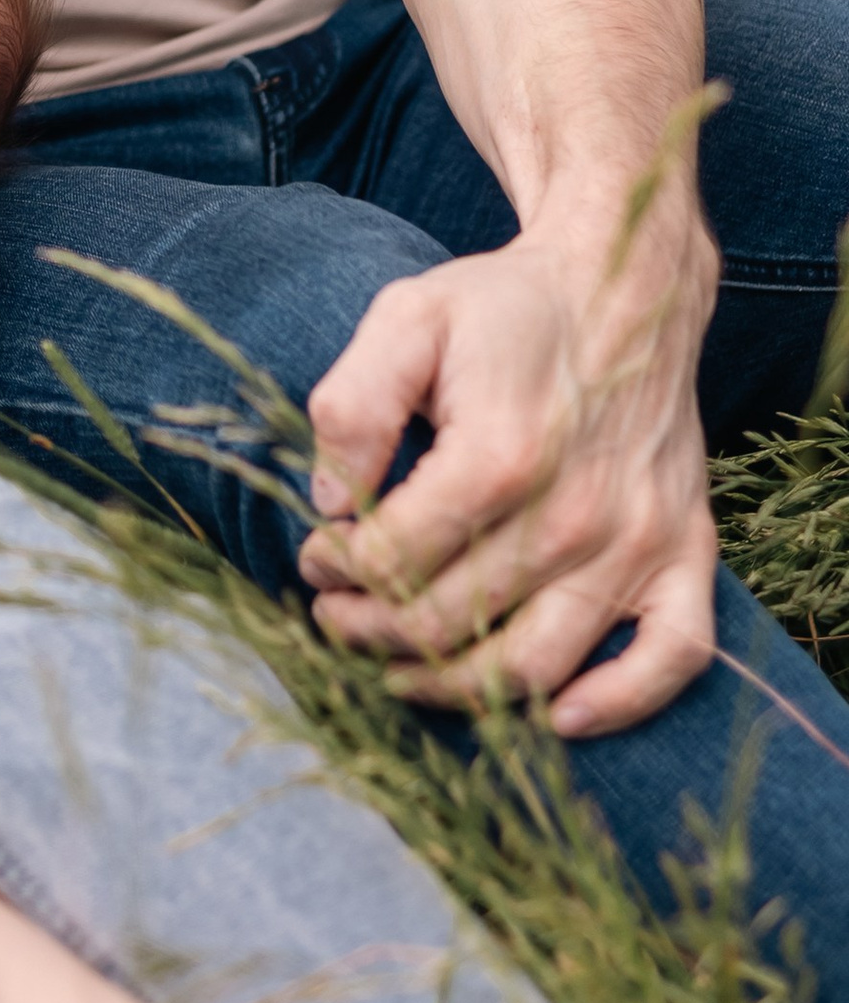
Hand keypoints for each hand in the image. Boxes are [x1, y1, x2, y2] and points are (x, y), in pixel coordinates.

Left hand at [297, 219, 721, 732]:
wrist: (624, 285)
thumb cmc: (504, 308)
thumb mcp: (406, 319)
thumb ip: (354, 407)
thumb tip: (328, 503)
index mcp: (501, 453)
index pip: (395, 557)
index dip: (338, 570)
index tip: (316, 559)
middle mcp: (577, 511)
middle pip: (451, 623)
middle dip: (373, 631)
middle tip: (337, 616)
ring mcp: (637, 540)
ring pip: (537, 665)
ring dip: (456, 688)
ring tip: (398, 671)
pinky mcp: (686, 553)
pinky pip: (671, 658)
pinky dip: (620, 704)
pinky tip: (560, 716)